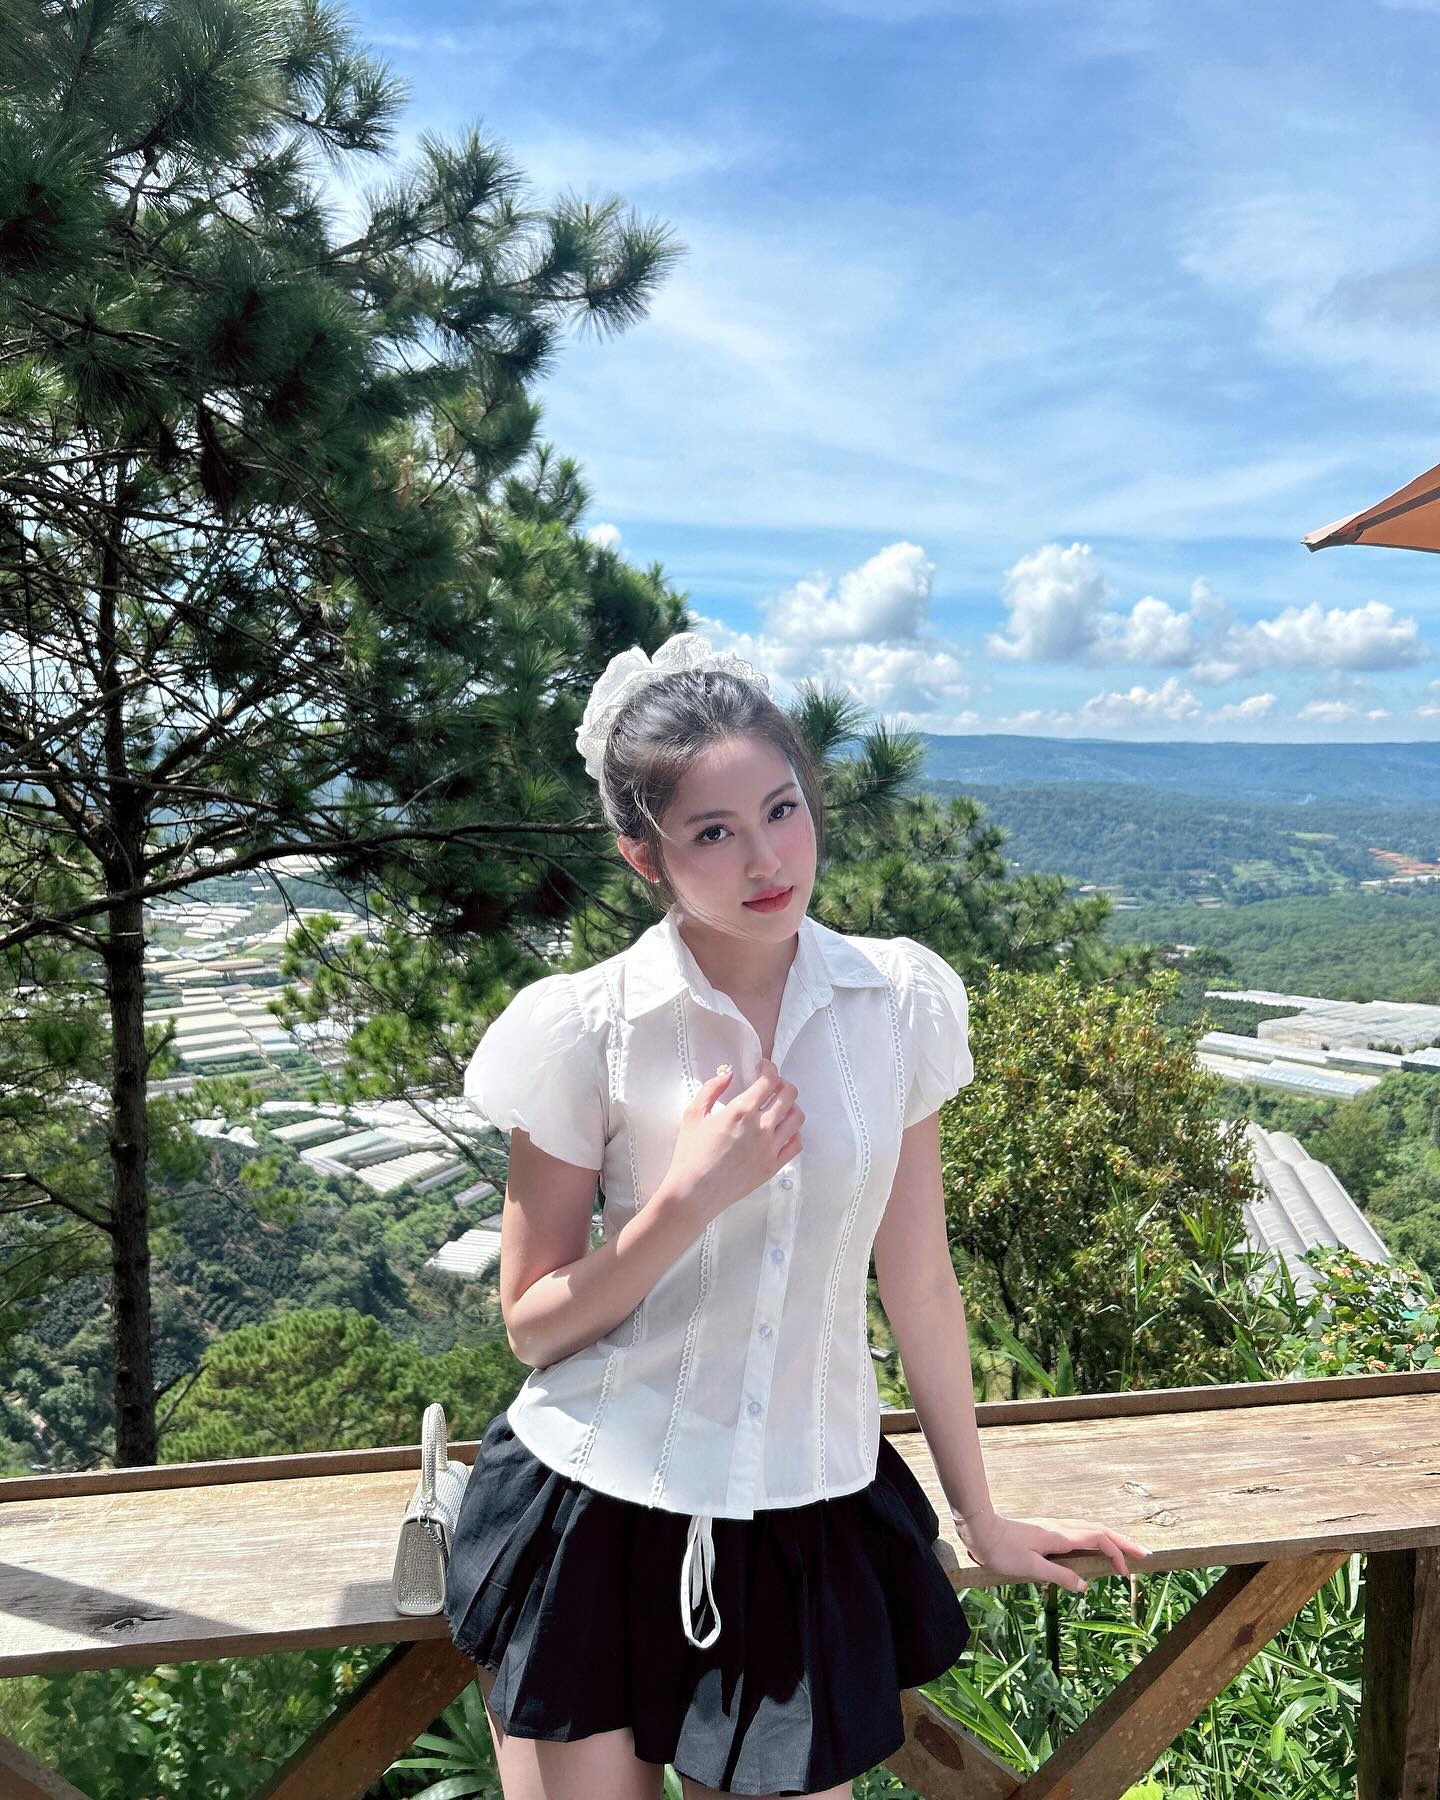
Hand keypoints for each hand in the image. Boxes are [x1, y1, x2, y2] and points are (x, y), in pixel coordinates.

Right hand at [666, 1057, 803, 1221]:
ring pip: (797, 1118)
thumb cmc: (690, 1155)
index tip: (763, 1068)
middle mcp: (761, 1127)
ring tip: (779, 1107)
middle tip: (772, 1085)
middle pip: (789, 1095)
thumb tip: (727, 1074)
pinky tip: (781, 1130)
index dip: (769, 1068)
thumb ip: (711, 1089)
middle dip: (782, 1084)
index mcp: (741, 1111)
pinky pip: (796, 1144)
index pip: (769, 1080)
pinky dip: (793, 1132)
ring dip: (791, 1106)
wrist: (694, 1194)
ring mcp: (770, 1148)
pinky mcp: (773, 1166)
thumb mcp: (693, 1115)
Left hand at [952, 1506, 1150, 1594]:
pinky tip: (1096, 1550)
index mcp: (1061, 1536)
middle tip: (1146, 1554)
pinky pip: (1080, 1534)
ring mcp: (1055, 1529)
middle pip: (1100, 1531)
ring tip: (1128, 1552)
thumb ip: (1059, 1577)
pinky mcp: (1048, 1533)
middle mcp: (1061, 1529)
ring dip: (1112, 1540)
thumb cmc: (1002, 1550)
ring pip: (1091, 1531)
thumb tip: (1085, 1586)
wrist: (979, 1530)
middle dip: (1124, 1542)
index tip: (1126, 1572)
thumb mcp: (1030, 1568)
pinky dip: (1096, 1541)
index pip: (1099, 1539)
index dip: (1117, 1553)